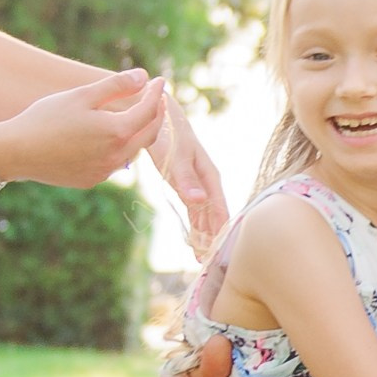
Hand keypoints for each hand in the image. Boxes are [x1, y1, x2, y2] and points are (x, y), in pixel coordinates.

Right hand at [0, 68, 165, 190]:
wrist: (17, 152)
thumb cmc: (46, 118)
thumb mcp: (81, 95)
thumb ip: (116, 86)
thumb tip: (143, 76)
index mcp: (117, 132)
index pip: (149, 110)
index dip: (156, 94)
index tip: (159, 81)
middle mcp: (116, 156)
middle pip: (149, 134)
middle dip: (156, 114)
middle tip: (156, 98)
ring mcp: (104, 172)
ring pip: (132, 151)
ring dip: (138, 133)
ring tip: (137, 115)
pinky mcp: (91, 180)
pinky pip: (113, 163)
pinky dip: (119, 148)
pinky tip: (111, 138)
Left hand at [148, 94, 228, 256]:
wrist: (157, 114)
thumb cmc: (169, 133)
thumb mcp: (176, 156)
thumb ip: (185, 179)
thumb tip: (197, 202)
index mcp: (209, 175)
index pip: (219, 208)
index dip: (220, 229)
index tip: (219, 250)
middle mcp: (205, 181)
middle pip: (213, 214)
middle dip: (212, 237)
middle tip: (208, 262)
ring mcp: (195, 183)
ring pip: (203, 214)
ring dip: (203, 233)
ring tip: (201, 255)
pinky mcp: (183, 183)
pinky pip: (193, 209)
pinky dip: (194, 223)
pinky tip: (193, 236)